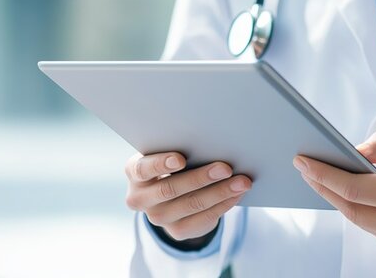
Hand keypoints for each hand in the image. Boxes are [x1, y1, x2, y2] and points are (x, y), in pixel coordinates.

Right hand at [124, 152, 251, 241]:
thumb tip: (210, 144)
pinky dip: (223, 204)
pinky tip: (237, 194)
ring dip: (220, 192)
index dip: (161, 164)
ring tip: (242, 182)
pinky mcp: (176, 231)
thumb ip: (178, 150)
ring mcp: (157, 218)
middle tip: (226, 168)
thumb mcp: (167, 155)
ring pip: (191, 204)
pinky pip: (203, 218)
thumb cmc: (171, 164)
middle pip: (170, 189)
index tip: (182, 158)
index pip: (143, 169)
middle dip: (201, 177)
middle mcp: (140, 198)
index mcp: (134, 172)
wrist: (170, 195)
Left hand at [293, 131, 375, 257]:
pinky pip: (375, 230)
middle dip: (323, 187)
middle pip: (349, 208)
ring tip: (323, 178)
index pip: (352, 188)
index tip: (302, 160)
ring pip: (361, 221)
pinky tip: (351, 195)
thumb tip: (353, 152)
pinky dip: (361, 211)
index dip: (322, 174)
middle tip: (305, 168)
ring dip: (340, 200)